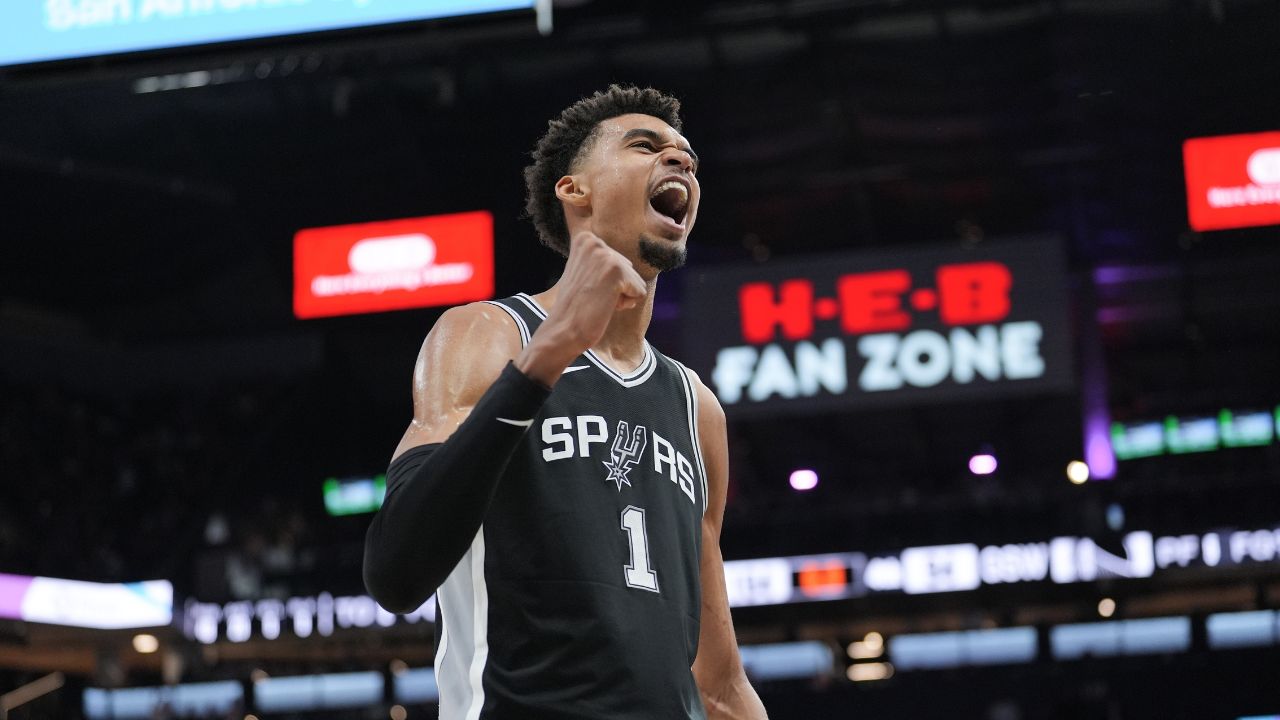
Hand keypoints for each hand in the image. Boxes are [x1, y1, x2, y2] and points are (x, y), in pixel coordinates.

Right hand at [516, 231, 646, 384]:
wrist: (563, 330)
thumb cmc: (575, 307)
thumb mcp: (582, 271)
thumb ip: (598, 260)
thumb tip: (619, 250)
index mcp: (585, 240)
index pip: (618, 260)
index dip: (607, 280)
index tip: (587, 288)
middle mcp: (595, 243)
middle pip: (628, 269)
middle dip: (616, 287)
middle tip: (592, 296)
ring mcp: (606, 255)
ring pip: (635, 281)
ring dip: (621, 296)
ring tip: (597, 301)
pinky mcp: (618, 271)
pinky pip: (640, 291)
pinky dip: (626, 304)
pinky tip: (605, 306)